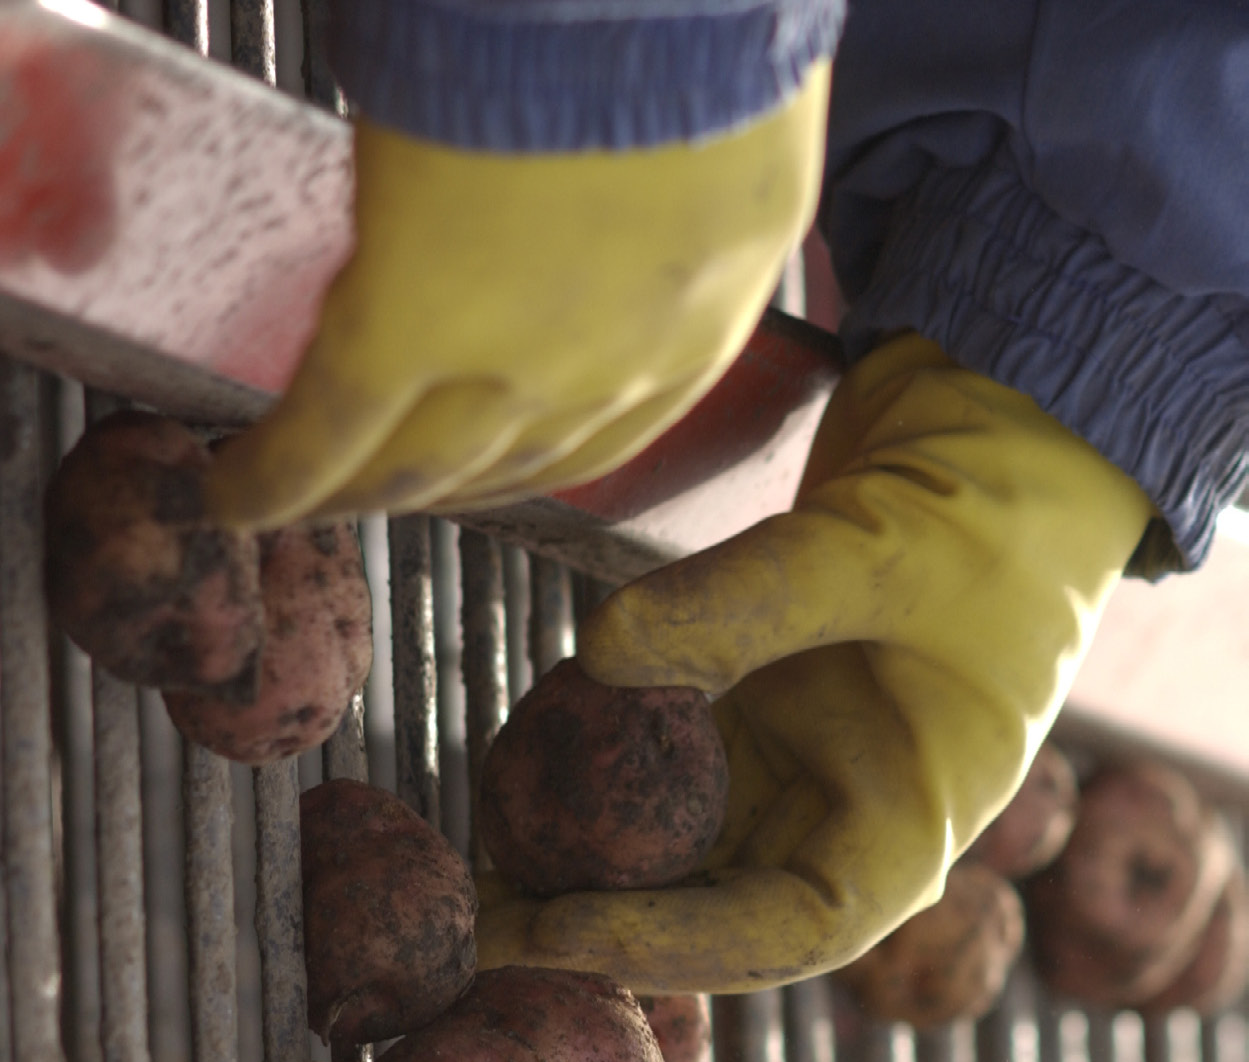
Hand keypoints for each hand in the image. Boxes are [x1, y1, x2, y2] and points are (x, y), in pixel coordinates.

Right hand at [203, 64, 830, 528]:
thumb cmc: (692, 6)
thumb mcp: (702, 121)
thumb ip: (645, 183)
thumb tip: (580, 177)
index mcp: (707, 305)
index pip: (608, 423)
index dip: (530, 455)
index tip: (485, 468)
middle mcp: (625, 364)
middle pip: (511, 463)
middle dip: (437, 489)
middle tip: (375, 501)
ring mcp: (523, 357)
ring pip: (426, 466)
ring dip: (358, 496)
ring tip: (305, 508)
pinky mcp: (415, 322)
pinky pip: (330, 427)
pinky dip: (278, 475)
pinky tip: (238, 497)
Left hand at [475, 334, 1154, 992]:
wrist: (1007, 445)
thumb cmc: (995, 513)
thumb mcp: (880, 550)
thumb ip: (748, 602)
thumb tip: (603, 656)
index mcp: (910, 826)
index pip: (790, 929)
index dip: (671, 944)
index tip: (560, 928)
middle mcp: (844, 817)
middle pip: (710, 903)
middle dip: (596, 915)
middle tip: (481, 912)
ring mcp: (791, 768)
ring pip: (672, 840)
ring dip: (581, 847)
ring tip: (483, 837)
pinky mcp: (747, 715)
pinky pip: (660, 761)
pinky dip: (597, 759)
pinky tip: (530, 748)